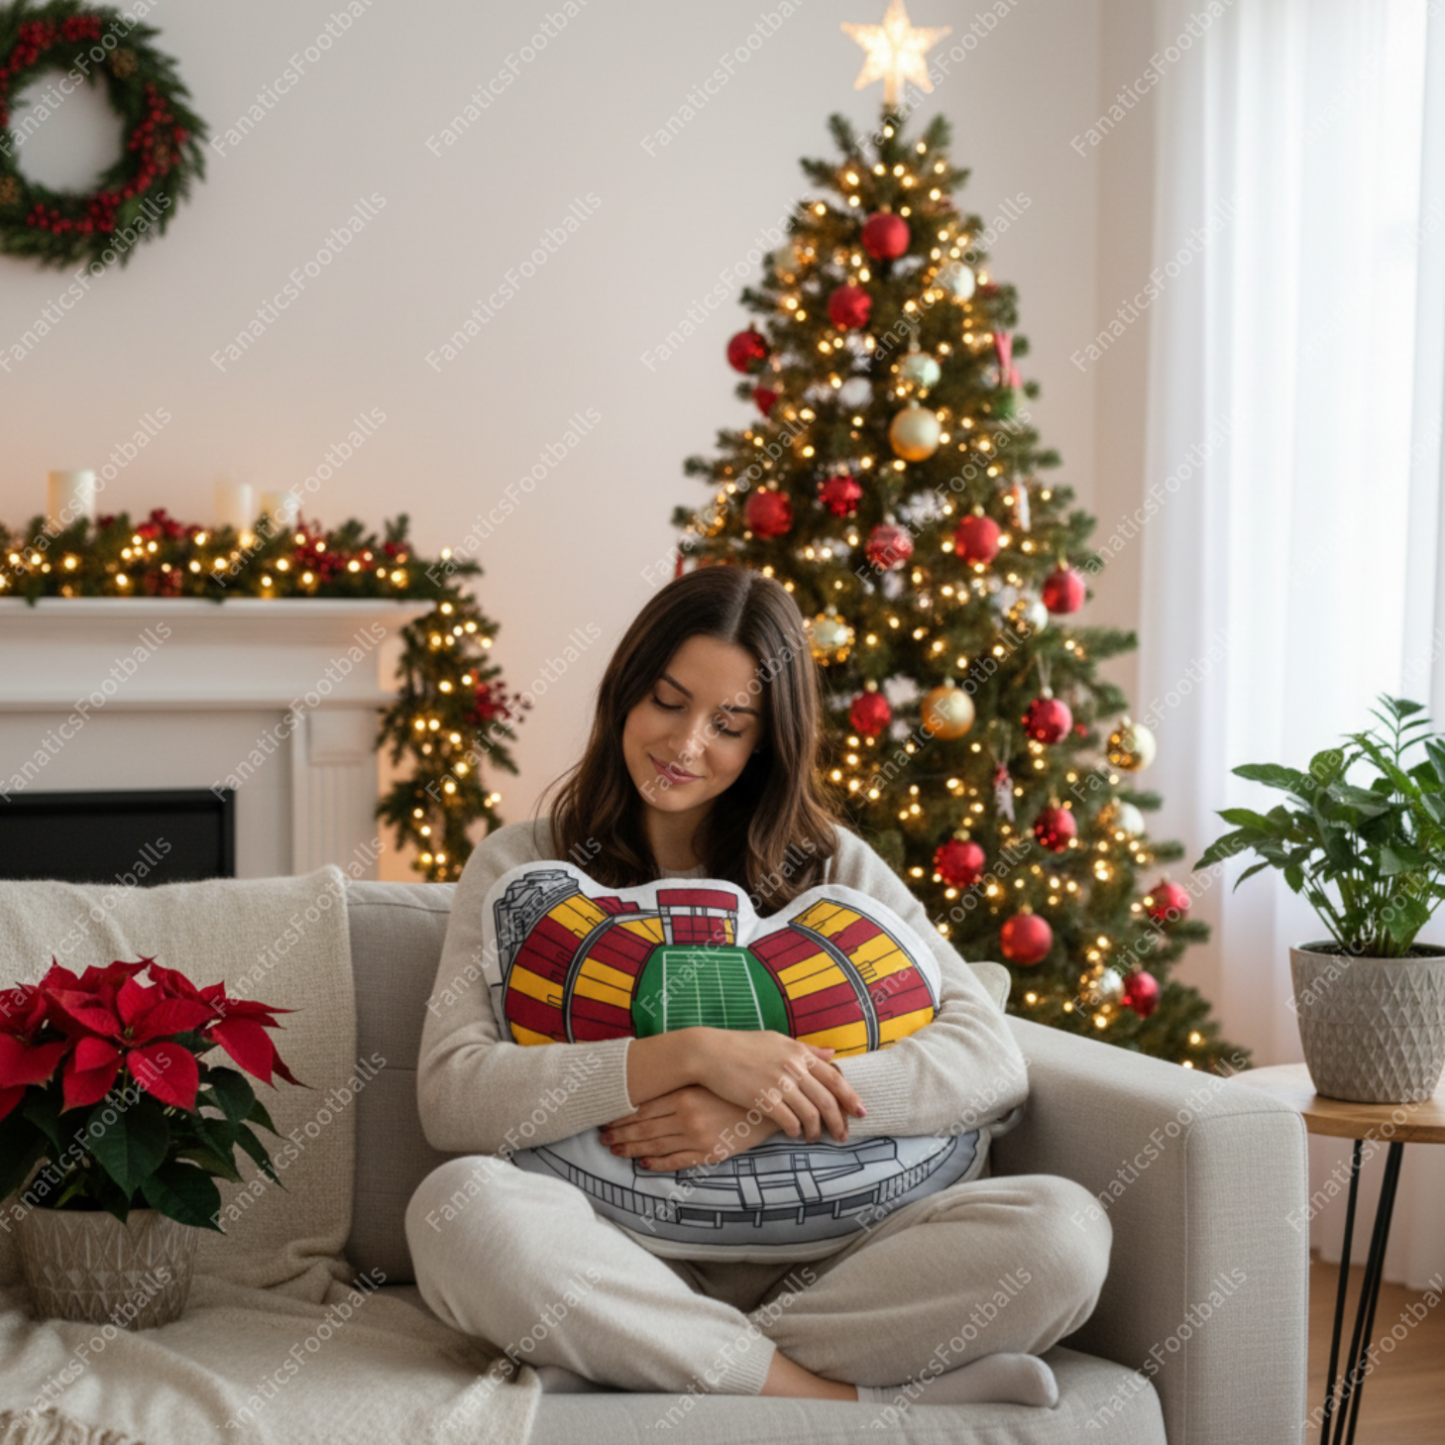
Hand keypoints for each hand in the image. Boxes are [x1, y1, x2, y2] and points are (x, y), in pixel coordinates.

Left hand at [599, 1085, 782, 1170]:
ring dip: (632, 1149)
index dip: (621, 1116)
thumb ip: (680, 1085)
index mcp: (684, 1094)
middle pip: (643, 1128)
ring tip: (615, 1150)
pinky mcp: (709, 1153)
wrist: (770, 1103)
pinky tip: (643, 1164)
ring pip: (655, 1146)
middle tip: (602, 1138)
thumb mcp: (706, 1080)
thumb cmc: (736, 1086)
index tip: (605, 1119)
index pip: (642, 1108)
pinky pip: (677, 1162)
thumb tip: (652, 1089)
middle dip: (620, 1134)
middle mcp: (686, 1116)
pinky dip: (657, 1164)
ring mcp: (697, 1136)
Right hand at [695, 1028, 865, 1143]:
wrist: (709, 1052)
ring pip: (811, 1114)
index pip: (835, 1078)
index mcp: (798, 1052)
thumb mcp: (777, 1040)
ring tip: (813, 1138)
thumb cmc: (742, 1045)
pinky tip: (793, 1135)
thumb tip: (832, 1053)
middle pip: (827, 1100)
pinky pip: (789, 1121)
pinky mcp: (762, 1099)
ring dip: (816, 1131)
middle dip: (839, 1122)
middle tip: (843, 1136)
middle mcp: (793, 1067)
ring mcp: (778, 1083)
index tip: (861, 1112)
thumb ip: (806, 1049)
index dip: (851, 1097)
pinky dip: (795, 1131)